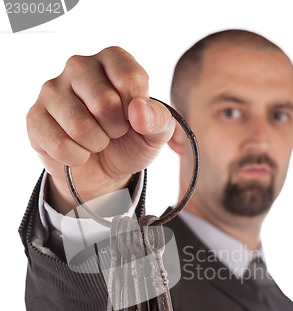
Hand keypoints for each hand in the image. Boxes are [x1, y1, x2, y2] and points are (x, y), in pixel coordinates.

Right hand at [26, 46, 174, 213]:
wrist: (103, 170)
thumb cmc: (130, 142)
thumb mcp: (155, 134)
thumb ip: (158, 119)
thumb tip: (139, 111)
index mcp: (112, 59)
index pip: (131, 80)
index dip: (137, 112)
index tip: (133, 119)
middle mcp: (79, 65)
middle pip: (104, 103)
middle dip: (115, 130)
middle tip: (113, 132)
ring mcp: (52, 89)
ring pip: (79, 126)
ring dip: (95, 145)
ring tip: (96, 141)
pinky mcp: (35, 116)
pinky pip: (59, 144)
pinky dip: (76, 158)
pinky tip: (78, 152)